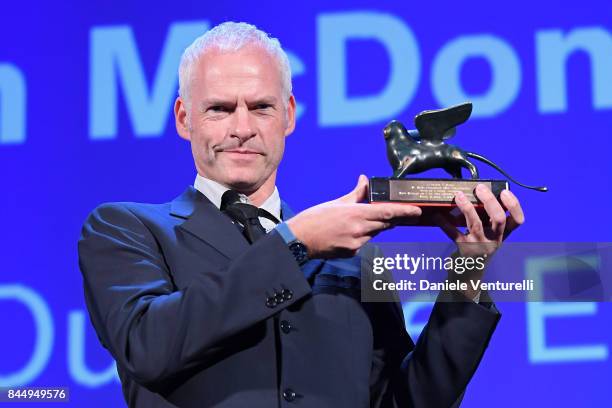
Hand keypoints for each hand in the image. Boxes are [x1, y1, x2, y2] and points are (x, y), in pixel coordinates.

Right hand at [287, 175, 421, 258]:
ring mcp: (356, 243)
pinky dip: (362, 235)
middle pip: (384, 223)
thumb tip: (364, 180)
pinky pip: (364, 242)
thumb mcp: (337, 202)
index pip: (387, 212)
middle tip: (399, 212)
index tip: (417, 210)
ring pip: (374, 233)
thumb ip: (356, 193)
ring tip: (359, 220)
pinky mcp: (351, 252)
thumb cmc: (315, 218)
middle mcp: (359, 230)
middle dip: (391, 218)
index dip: (404, 212)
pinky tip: (348, 232)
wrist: (299, 240)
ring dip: (374, 226)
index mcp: (356, 214)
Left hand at [434, 184, 524, 298]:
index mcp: (502, 235)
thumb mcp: (488, 237)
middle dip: (489, 200)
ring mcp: (479, 246)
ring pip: (476, 224)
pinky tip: (437, 216)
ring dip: (467, 207)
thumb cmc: (477, 250)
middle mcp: (494, 240)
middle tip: (479, 188)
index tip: (504, 192)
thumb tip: (475, 195)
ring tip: (458, 195)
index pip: (518, 221)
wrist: (468, 277)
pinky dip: (444, 223)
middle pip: (499, 218)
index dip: (514, 205)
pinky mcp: (463, 250)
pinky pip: (453, 233)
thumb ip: (487, 220)